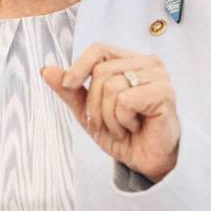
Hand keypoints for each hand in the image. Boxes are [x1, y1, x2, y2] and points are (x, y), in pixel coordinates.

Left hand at [41, 43, 179, 181]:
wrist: (147, 161)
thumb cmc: (125, 133)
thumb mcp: (88, 110)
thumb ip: (70, 90)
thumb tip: (46, 70)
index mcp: (129, 60)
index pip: (98, 49)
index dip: (79, 66)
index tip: (68, 85)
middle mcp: (147, 63)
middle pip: (101, 71)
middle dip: (95, 104)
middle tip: (107, 123)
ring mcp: (158, 77)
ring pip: (111, 86)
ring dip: (108, 117)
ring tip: (123, 127)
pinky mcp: (164, 93)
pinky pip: (125, 101)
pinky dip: (122, 120)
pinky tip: (134, 127)